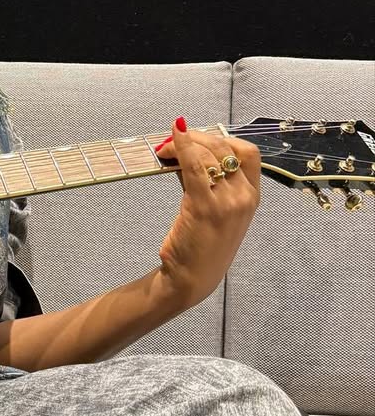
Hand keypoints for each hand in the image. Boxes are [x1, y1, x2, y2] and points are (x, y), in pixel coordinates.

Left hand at [154, 116, 260, 308]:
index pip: (248, 154)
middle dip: (199, 137)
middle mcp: (245, 197)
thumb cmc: (201, 245)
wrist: (193, 278)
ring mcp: (228, 202)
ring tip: (164, 148)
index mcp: (252, 197)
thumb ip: (209, 183)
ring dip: (185, 143)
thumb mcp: (215, 210)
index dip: (223, 139)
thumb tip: (187, 153)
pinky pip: (193, 167)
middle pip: (226, 148)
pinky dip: (180, 149)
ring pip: (209, 154)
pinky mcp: (205, 206)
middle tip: (174, 138)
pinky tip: (168, 145)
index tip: (199, 139)